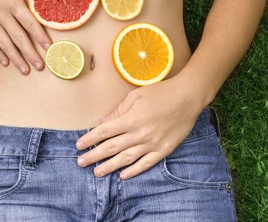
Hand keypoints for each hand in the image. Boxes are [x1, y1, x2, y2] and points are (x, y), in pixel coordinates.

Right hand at [0, 0, 52, 73]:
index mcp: (9, 1)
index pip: (28, 21)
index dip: (39, 35)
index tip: (48, 47)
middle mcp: (1, 15)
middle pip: (18, 37)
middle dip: (30, 53)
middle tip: (41, 66)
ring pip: (5, 43)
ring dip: (16, 58)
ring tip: (25, 70)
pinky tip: (5, 62)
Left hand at [75, 74, 204, 179]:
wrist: (188, 97)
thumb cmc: (161, 92)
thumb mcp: (136, 95)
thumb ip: (119, 110)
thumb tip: (103, 122)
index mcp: (130, 118)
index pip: (104, 131)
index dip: (90, 139)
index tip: (79, 145)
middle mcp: (139, 133)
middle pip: (111, 147)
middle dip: (94, 156)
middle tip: (81, 163)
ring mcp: (151, 143)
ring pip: (126, 159)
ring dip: (110, 167)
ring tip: (97, 172)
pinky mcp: (163, 150)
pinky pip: (146, 163)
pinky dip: (134, 171)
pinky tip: (123, 175)